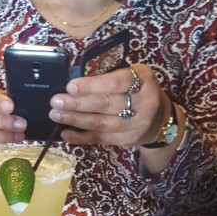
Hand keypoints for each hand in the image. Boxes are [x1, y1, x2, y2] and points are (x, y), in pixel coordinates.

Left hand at [49, 64, 171, 148]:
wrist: (160, 118)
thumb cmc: (139, 91)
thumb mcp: (133, 76)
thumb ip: (109, 78)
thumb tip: (74, 85)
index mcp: (143, 80)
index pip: (116, 82)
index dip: (92, 85)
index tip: (70, 87)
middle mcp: (143, 103)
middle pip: (106, 104)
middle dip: (78, 103)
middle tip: (56, 101)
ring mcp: (137, 124)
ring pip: (101, 123)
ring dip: (76, 120)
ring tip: (56, 115)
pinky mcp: (128, 140)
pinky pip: (101, 139)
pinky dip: (81, 137)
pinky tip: (66, 133)